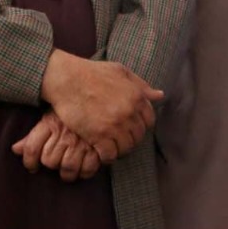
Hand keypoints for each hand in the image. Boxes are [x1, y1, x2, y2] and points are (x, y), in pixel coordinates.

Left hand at [13, 111, 101, 181]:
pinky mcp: (98, 147)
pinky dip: (86, 172)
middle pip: (49, 160)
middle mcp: (64, 134)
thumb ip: (33, 135)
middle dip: (51, 165)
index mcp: (51, 124)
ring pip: (67, 166)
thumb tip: (15, 149)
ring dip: (67, 173)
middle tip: (57, 163)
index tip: (33, 168)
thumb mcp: (51, 117)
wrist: (102, 98)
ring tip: (69, 171)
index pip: (32, 149)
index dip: (30, 162)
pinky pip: (88, 168)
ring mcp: (82, 142)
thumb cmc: (74, 109)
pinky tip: (85, 169)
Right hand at [40, 51, 162, 162]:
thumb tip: (160, 95)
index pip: (149, 121)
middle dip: (131, 139)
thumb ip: (141, 85)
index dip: (141, 126)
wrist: (67, 79)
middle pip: (138, 136)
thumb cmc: (92, 72)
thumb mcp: (121, 72)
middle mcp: (130, 112)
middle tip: (121, 140)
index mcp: (137, 97)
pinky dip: (107, 156)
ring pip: (126, 147)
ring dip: (120, 150)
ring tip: (113, 148)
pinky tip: (102, 153)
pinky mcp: (98, 135)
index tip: (132, 128)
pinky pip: (110, 154)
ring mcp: (115, 125)